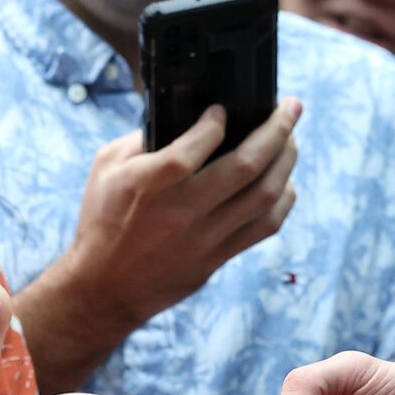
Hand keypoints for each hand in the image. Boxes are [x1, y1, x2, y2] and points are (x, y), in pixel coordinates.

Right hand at [43, 99, 302, 337]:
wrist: (104, 287)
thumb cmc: (103, 219)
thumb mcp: (106, 168)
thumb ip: (140, 138)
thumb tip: (182, 116)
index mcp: (149, 184)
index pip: (194, 146)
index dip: (216, 123)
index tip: (222, 110)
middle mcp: (182, 210)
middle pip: (246, 166)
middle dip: (276, 130)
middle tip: (291, 107)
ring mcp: (205, 237)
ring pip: (264, 196)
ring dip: (286, 162)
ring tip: (290, 140)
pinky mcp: (218, 257)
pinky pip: (265, 227)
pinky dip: (283, 200)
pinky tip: (285, 182)